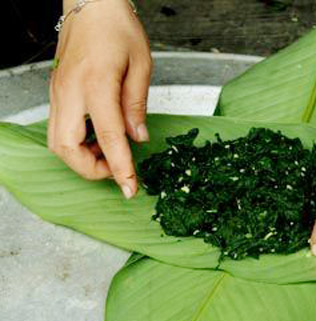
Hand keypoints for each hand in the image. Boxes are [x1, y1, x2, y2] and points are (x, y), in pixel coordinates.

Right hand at [48, 0, 151, 198]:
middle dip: (91, 169)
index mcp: (96, 85)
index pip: (109, 139)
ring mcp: (58, 92)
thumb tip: (138, 138)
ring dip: (82, 158)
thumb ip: (137, 106)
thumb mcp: (141, 65)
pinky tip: (98, 137)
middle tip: (118, 169)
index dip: (121, 169)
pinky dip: (77, 143)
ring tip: (109, 152)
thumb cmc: (118, 27)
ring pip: (57, 142)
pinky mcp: (56, 92)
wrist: (90, 4)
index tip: (131, 188)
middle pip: (67, 149)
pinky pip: (59, 128)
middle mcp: (70, 93)